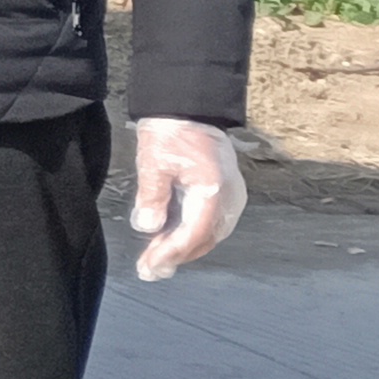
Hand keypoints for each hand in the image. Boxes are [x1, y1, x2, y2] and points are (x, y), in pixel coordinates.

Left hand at [129, 116, 248, 280]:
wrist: (191, 107)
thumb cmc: (171, 131)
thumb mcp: (154, 161)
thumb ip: (152, 195)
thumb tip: (148, 227)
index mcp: (213, 189)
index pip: (194, 233)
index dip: (171, 253)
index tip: (150, 267)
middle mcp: (229, 198)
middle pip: (204, 238)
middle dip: (176, 256)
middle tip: (148, 270)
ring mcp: (231, 196)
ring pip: (208, 234)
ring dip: (183, 248)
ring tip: (155, 260)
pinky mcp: (226, 193)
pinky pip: (210, 223)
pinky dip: (190, 235)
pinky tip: (169, 239)